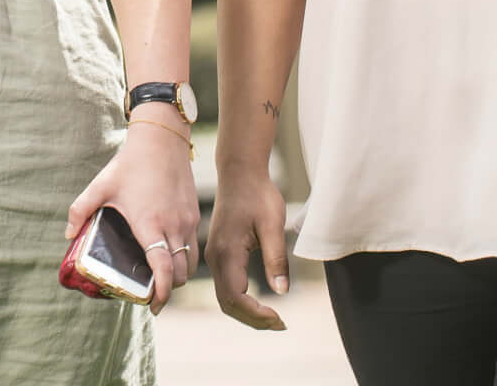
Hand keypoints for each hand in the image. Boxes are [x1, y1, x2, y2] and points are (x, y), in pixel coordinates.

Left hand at [65, 119, 200, 311]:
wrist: (161, 138)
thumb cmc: (130, 163)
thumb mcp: (101, 186)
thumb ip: (80, 210)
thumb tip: (67, 235)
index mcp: (150, 224)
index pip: (164, 269)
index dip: (162, 293)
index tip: (153, 305)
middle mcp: (173, 226)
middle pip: (181, 273)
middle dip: (169, 289)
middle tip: (152, 293)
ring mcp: (187, 220)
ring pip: (191, 261)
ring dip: (179, 274)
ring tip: (162, 277)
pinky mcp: (194, 212)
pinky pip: (194, 244)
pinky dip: (185, 257)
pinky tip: (170, 253)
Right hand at [209, 164, 290, 329]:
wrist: (240, 172)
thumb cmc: (258, 194)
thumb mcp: (273, 225)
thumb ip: (276, 259)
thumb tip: (282, 292)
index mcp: (227, 252)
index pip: (235, 297)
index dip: (256, 314)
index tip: (280, 318)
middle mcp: (215, 258)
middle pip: (227, 303)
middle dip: (253, 319)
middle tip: (281, 324)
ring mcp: (215, 257)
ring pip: (226, 297)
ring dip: (248, 312)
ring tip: (274, 318)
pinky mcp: (219, 254)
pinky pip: (227, 286)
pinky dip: (242, 300)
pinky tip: (260, 302)